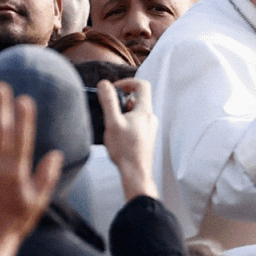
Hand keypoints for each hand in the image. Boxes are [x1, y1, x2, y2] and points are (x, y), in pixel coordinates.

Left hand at [0, 82, 64, 255]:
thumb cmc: (15, 224)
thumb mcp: (38, 202)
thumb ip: (47, 177)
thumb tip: (56, 153)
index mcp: (17, 174)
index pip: (22, 139)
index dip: (23, 118)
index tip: (24, 99)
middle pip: (0, 132)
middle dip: (1, 107)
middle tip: (1, 86)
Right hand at [99, 79, 156, 198]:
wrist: (136, 173)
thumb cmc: (125, 149)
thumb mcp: (112, 122)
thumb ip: (109, 101)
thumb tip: (104, 84)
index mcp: (145, 111)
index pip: (142, 85)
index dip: (127, 82)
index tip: (114, 89)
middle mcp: (151, 117)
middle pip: (137, 99)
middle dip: (121, 101)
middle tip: (109, 110)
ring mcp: (150, 128)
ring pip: (136, 112)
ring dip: (123, 113)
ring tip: (112, 125)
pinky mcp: (146, 137)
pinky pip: (136, 123)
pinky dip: (126, 123)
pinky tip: (117, 135)